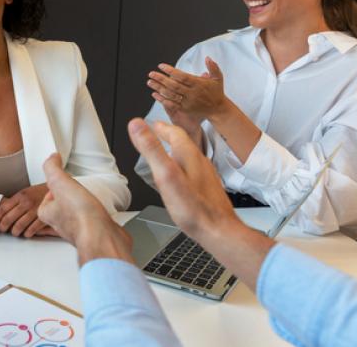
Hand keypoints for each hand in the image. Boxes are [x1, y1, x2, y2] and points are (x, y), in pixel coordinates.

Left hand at [0, 184, 49, 236]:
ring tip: (14, 232)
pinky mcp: (44, 218)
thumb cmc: (40, 193)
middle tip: (1, 229)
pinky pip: (31, 230)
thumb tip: (0, 211)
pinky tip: (26, 233)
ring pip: (18, 226)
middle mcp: (26, 202)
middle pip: (8, 218)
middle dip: (2, 227)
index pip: (2, 208)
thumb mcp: (26, 193)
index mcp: (20, 196)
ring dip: (14, 232)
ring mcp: (35, 210)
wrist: (58, 191)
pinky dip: (27, 234)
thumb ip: (15, 202)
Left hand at [38, 154, 132, 265]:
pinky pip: (91, 224)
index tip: (61, 181)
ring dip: (82, 209)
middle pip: (60, 208)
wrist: (101, 237)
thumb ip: (53, 168)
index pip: (46, 198)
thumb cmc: (80, 216)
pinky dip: (95, 219)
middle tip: (75, 191)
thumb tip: (51, 157)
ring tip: (88, 201)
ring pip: (76, 218)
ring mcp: (77, 231)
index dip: (55, 187)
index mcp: (48, 213)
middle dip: (68, 199)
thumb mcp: (60, 182)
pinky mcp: (92, 235)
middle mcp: (61, 224)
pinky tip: (100, 214)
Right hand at [127, 118, 273, 288]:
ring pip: (189, 156)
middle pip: (183, 143)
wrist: (219, 231)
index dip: (160, 127)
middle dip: (168, 136)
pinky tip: (179, 178)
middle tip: (157, 134)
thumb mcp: (165, 175)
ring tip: (165, 152)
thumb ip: (151, 149)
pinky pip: (193, 170)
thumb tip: (137, 125)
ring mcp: (205, 176)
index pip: (174, 132)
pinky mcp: (207, 189)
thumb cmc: (193, 208)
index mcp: (189, 155)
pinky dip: (182, 166)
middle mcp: (200, 162)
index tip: (150, 124)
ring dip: (175, 150)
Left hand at [147, 57, 225, 139]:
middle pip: (174, 86)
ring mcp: (188, 102)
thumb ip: (213, 67)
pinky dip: (162, 99)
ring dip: (159, 88)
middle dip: (161, 79)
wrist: (218, 109)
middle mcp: (192, 93)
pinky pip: (172, 105)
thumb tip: (207, 57)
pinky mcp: (185, 110)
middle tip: (151, 74)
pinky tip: (154, 94)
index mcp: (199, 84)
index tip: (161, 66)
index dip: (171, 71)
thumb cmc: (216, 92)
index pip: (182, 76)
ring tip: (149, 82)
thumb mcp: (218, 78)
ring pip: (171, 95)